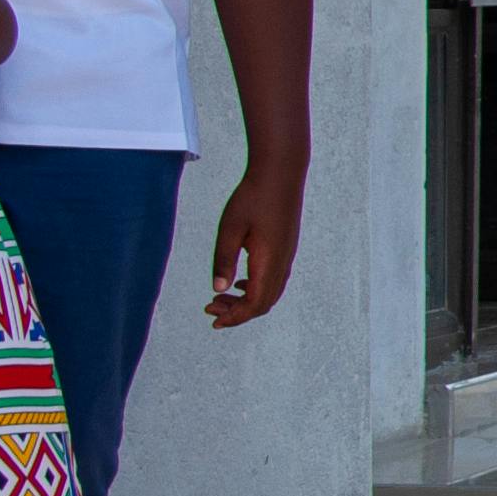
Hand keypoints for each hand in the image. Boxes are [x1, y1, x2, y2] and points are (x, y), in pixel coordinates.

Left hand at [205, 158, 303, 327]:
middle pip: (264, 303)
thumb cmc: (253, 197)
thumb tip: (218, 289)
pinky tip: (239, 282)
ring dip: (246, 302)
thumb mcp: (230, 229)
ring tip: (220, 297)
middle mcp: (282, 262)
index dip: (235, 317)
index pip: (255, 303)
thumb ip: (224, 260)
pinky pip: (274, 280)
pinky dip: (255, 290)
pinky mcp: (285, 249)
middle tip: (210, 309)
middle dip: (238, 313)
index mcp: (269, 260)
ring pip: (270, 293)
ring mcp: (286, 256)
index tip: (213, 320)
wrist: (281, 174)